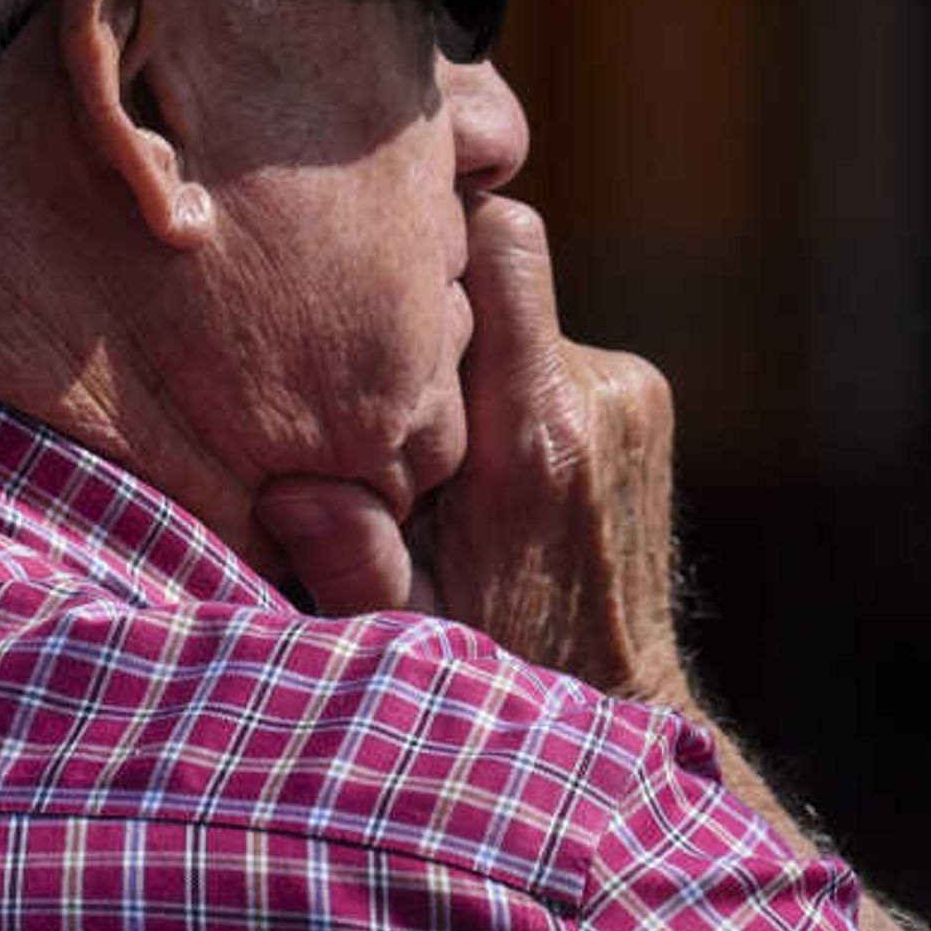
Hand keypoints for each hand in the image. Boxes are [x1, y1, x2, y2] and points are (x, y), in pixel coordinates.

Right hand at [256, 196, 689, 706]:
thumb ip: (351, 556)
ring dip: (474, 357)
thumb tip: (286, 488)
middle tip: (382, 379)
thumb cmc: (499, 665)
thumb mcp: (407, 628)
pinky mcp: (644, 396)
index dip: (439, 230)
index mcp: (535, 435)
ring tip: (440, 446)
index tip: (378, 274)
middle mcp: (596, 392)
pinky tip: (488, 457)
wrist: (621, 700)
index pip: (504, 243)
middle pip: (500, 270)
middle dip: (438, 307)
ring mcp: (631, 390)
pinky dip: (512, 381)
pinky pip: (552, 348)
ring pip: (520, 313)